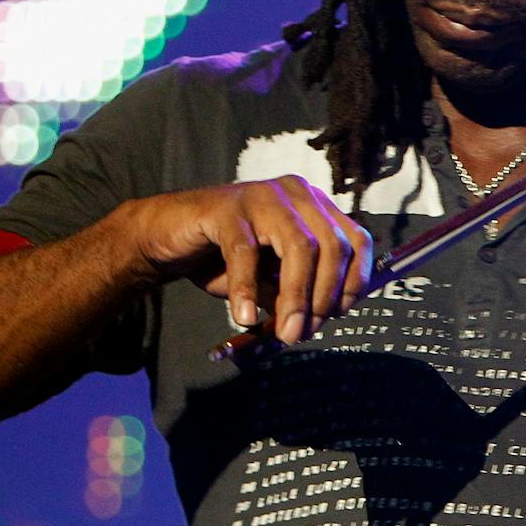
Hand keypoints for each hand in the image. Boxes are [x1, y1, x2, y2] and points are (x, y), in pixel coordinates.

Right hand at [122, 176, 372, 343]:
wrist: (170, 237)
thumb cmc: (226, 258)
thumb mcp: (269, 281)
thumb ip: (294, 294)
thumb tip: (314, 322)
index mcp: (315, 206)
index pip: (356, 239)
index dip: (354, 279)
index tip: (339, 314)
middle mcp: (296, 193)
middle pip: (331, 245)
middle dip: (325, 295)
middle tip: (306, 332)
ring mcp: (262, 196)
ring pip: (298, 246)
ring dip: (297, 295)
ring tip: (288, 332)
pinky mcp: (226, 208)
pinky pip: (245, 252)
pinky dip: (247, 288)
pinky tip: (243, 317)